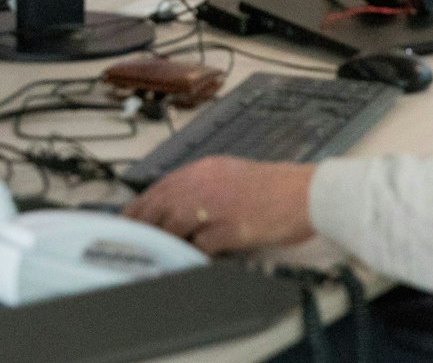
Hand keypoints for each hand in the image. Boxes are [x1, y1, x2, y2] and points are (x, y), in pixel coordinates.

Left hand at [124, 158, 315, 254]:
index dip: (140, 205)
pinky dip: (191, 256)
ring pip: (172, 226)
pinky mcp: (227, 229)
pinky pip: (199, 247)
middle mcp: (203, 184)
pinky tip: (187, 263)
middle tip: (132, 241)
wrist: (304, 193)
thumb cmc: (274, 187)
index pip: (160, 187)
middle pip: (159, 206)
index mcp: (204, 170)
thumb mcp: (231, 174)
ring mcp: (214, 207)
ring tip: (156, 254)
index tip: (129, 219)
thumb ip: (203, 187)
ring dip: (164, 241)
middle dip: (143, 225)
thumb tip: (179, 207)